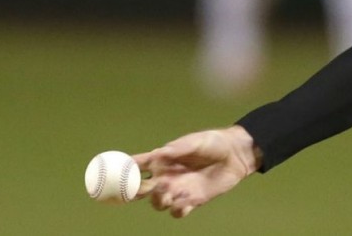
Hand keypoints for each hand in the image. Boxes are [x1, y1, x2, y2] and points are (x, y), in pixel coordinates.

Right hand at [134, 125, 260, 217]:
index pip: (137, 166)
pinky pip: (177, 211)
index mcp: (162, 160)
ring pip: (157, 204)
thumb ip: (178, 148)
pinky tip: (185, 200)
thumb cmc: (214, 143)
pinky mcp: (192, 200)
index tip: (114, 173)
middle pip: (141, 190)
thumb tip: (158, 153)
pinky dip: (177, 209)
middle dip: (136, 192)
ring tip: (170, 190)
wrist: (236, 154)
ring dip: (158, 200)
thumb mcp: (196, 141)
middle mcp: (166, 177)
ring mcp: (177, 190)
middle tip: (146, 186)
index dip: (123, 170)